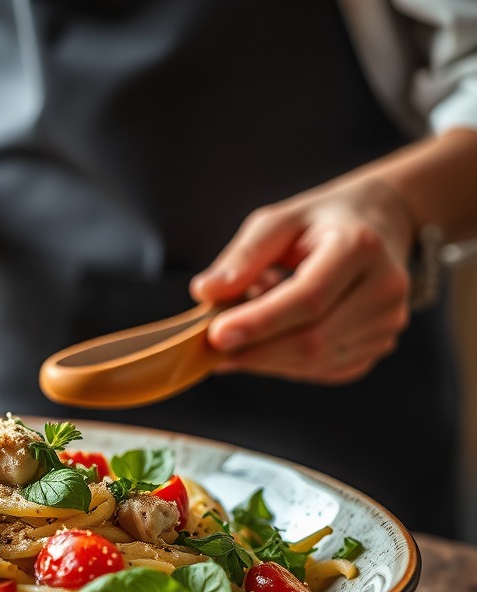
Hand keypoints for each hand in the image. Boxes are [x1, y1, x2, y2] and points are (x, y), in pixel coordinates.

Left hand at [190, 175, 414, 383]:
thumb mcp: (277, 221)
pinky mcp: (378, 346)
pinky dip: (284, 363)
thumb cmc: (318, 222)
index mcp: (360, 246)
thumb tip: (205, 292)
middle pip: (313, 339)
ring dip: (265, 356)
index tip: (215, 335)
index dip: (260, 322)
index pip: (308, 298)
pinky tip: (268, 339)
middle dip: (254, 350)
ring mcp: (388, 322)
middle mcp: (384, 288)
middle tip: (210, 349)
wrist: (378, 224)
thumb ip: (242, 257)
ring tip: (242, 329)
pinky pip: (321, 370)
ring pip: (314, 362)